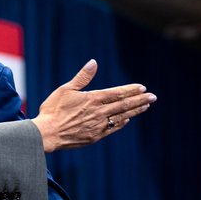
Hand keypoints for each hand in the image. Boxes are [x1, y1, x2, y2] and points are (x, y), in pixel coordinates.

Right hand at [31, 60, 155, 152]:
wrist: (47, 134)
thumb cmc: (53, 110)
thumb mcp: (65, 89)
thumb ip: (82, 77)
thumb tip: (93, 62)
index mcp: (93, 99)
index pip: (117, 93)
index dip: (131, 90)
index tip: (142, 87)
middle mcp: (99, 113)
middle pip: (124, 105)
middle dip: (140, 100)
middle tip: (153, 97)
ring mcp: (98, 126)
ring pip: (121, 117)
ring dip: (135, 111)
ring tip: (145, 106)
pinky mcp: (95, 137)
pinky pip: (112, 128)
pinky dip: (122, 123)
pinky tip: (127, 119)